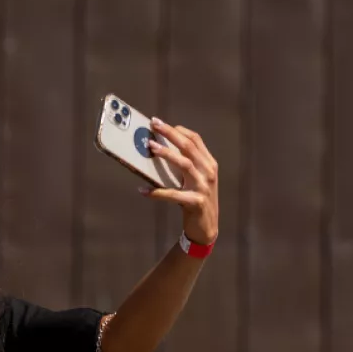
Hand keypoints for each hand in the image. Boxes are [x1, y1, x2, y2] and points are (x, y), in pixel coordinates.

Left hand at [141, 117, 219, 245]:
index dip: (177, 130)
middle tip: (154, 125)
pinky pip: (174, 195)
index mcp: (209, 164)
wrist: (207, 228)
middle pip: (189, 147)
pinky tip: (143, 191)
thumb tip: (157, 149)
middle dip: (170, 134)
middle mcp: (209, 172)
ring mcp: (204, 187)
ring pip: (185, 164)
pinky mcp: (196, 202)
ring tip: (151, 148)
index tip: (159, 123)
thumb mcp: (194, 180)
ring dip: (167, 154)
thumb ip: (183, 165)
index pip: (195, 139)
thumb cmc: (195, 200)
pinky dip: (157, 193)